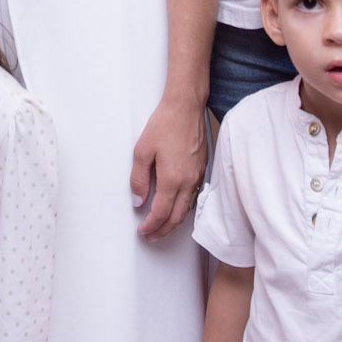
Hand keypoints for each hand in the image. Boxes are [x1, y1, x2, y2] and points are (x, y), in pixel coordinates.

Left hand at [131, 97, 207, 239]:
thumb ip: (139, 179)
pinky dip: (183, 207)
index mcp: (172, 179)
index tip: (142, 230)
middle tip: (151, 235)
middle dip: (163, 230)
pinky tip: (175, 205)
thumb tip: (138, 200)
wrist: (186, 107)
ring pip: (187, 209)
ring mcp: (198, 176)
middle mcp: (188, 181)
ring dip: (173, 221)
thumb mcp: (142, 151)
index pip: (161, 213)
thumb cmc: (165, 124)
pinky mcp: (202, 169)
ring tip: (161, 225)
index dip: (151, 226)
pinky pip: (194, 196)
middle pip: (177, 218)